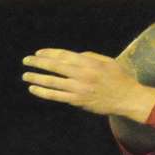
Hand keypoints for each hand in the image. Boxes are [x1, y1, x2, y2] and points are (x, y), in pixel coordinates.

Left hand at [23, 49, 154, 120]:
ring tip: (26, 76)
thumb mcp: (108, 61)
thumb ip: (90, 56)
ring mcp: (78, 89)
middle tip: (26, 61)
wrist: (128, 99)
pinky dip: (44, 93)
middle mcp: (81, 74)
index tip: (38, 53)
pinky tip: (34, 89)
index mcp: (88, 63)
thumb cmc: (120, 78)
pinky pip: (57, 96)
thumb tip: (74, 55)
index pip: (63, 55)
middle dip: (38, 63)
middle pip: (54, 66)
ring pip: (52, 82)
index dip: (48, 53)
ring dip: (37, 78)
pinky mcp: (78, 101)